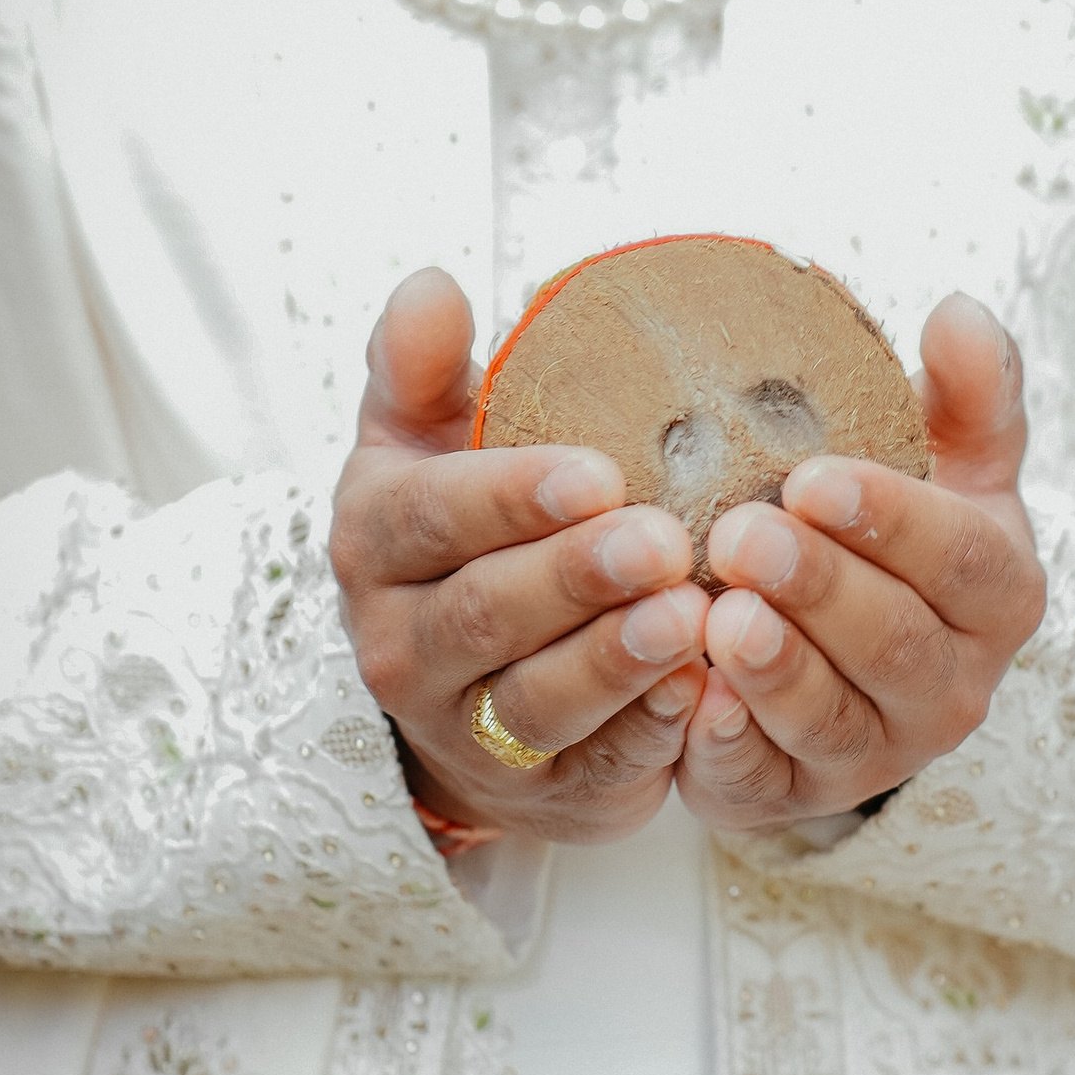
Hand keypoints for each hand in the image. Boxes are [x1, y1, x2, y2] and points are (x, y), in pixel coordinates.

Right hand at [331, 268, 711, 841]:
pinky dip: (646, 734)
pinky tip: (699, 693)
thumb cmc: (459, 533)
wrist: (457, 687)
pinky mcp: (540, 789)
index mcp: (375, 541)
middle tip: (665, 540)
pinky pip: (593, 766)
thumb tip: (432, 285)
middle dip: (576, 578)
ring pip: (537, 700)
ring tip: (688, 617)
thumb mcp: (421, 442)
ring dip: (615, 660)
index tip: (598, 471)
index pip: (432, 515)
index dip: (511, 496)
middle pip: (486, 612)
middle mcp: (402, 642)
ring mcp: (465, 728)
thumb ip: (420, 364)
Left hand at [677, 291, 1046, 832]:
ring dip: (776, 671)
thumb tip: (960, 310)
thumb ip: (967, 394)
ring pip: (833, 721)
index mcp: (995, 596)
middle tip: (740, 536)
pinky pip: (765, 782)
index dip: (893, 522)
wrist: (841, 656)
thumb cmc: (891, 543)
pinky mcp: (794, 796)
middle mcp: (951, 686)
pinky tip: (692, 703)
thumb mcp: (945, 465)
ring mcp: (877, 751)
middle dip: (821, 591)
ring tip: (716, 617)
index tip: (813, 477)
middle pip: (897, 645)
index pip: (961, 561)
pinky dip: (731, 748)